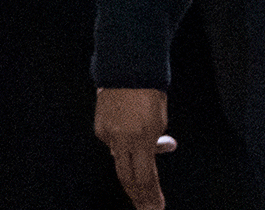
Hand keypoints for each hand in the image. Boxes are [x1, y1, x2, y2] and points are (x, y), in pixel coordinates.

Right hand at [95, 87, 176, 209]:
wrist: (127, 68)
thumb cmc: (150, 92)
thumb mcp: (160, 117)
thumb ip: (157, 138)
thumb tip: (164, 149)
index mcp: (141, 137)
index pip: (146, 176)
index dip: (150, 195)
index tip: (156, 208)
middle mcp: (121, 140)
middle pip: (128, 178)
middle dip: (139, 196)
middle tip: (147, 209)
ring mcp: (108, 135)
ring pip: (121, 161)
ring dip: (133, 169)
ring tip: (145, 177)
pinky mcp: (100, 129)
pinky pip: (114, 144)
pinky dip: (125, 146)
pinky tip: (130, 132)